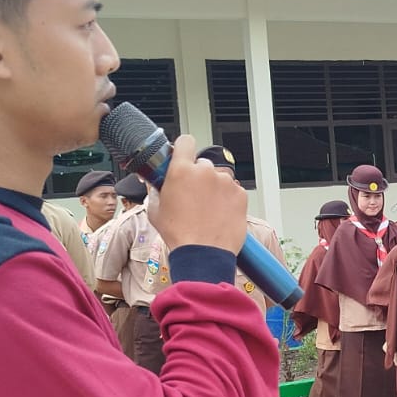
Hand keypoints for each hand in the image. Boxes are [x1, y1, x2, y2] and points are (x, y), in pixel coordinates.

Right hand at [146, 134, 248, 254]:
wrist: (204, 255)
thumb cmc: (179, 235)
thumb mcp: (155, 210)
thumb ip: (156, 190)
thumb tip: (156, 183)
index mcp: (181, 170)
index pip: (185, 141)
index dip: (184, 148)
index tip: (184, 155)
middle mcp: (205, 171)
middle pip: (202, 164)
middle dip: (198, 176)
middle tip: (193, 195)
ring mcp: (225, 182)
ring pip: (219, 178)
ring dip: (214, 188)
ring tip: (207, 209)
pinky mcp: (241, 194)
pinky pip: (233, 191)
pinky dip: (227, 199)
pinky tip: (219, 214)